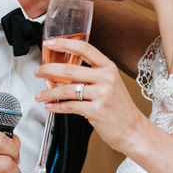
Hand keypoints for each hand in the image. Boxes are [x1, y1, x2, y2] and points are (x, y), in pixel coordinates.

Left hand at [36, 37, 148, 158]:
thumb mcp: (110, 84)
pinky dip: (56, 106)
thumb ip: (90, 76)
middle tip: (38, 72)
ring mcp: (102, 94)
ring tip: (40, 95)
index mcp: (108, 68)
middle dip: (48, 70)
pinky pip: (70, 106)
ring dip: (48, 93)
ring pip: (67, 89)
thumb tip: (61, 74)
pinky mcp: (97, 111)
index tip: (50, 43)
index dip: (65, 43)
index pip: (84, 48)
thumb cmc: (119, 108)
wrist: (133, 130)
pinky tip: (50, 106)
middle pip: (70, 70)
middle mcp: (106, 78)